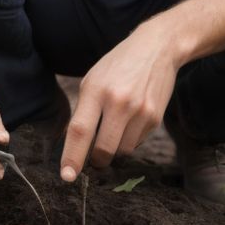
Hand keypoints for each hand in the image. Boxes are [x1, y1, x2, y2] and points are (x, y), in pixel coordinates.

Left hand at [60, 20, 179, 181]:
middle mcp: (118, 101)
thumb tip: (75, 148)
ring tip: (117, 126)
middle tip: (94, 157)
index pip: (80, 130)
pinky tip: (132, 118)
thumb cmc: (118, 66)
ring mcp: (139, 111)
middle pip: (103, 150)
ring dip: (115, 149)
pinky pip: (137, 143)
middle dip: (96, 160)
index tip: (67, 176)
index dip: (72, 156)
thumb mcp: (94, 80)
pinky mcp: (155, 118)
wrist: (157, 48)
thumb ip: (84, 111)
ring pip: (121, 152)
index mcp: (96, 89)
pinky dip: (130, 139)